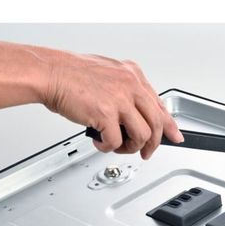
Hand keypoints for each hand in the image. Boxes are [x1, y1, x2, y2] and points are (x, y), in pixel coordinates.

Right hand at [38, 51, 182, 159]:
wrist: (50, 73)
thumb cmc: (71, 74)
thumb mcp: (108, 74)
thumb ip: (125, 90)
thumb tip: (135, 110)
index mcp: (132, 75)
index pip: (159, 104)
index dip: (168, 125)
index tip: (174, 136)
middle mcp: (130, 86)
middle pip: (156, 122)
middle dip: (152, 144)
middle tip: (145, 152)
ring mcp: (119, 99)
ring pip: (142, 135)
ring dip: (129, 147)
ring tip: (117, 146)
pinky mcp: (106, 114)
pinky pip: (116, 141)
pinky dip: (107, 147)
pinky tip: (100, 142)